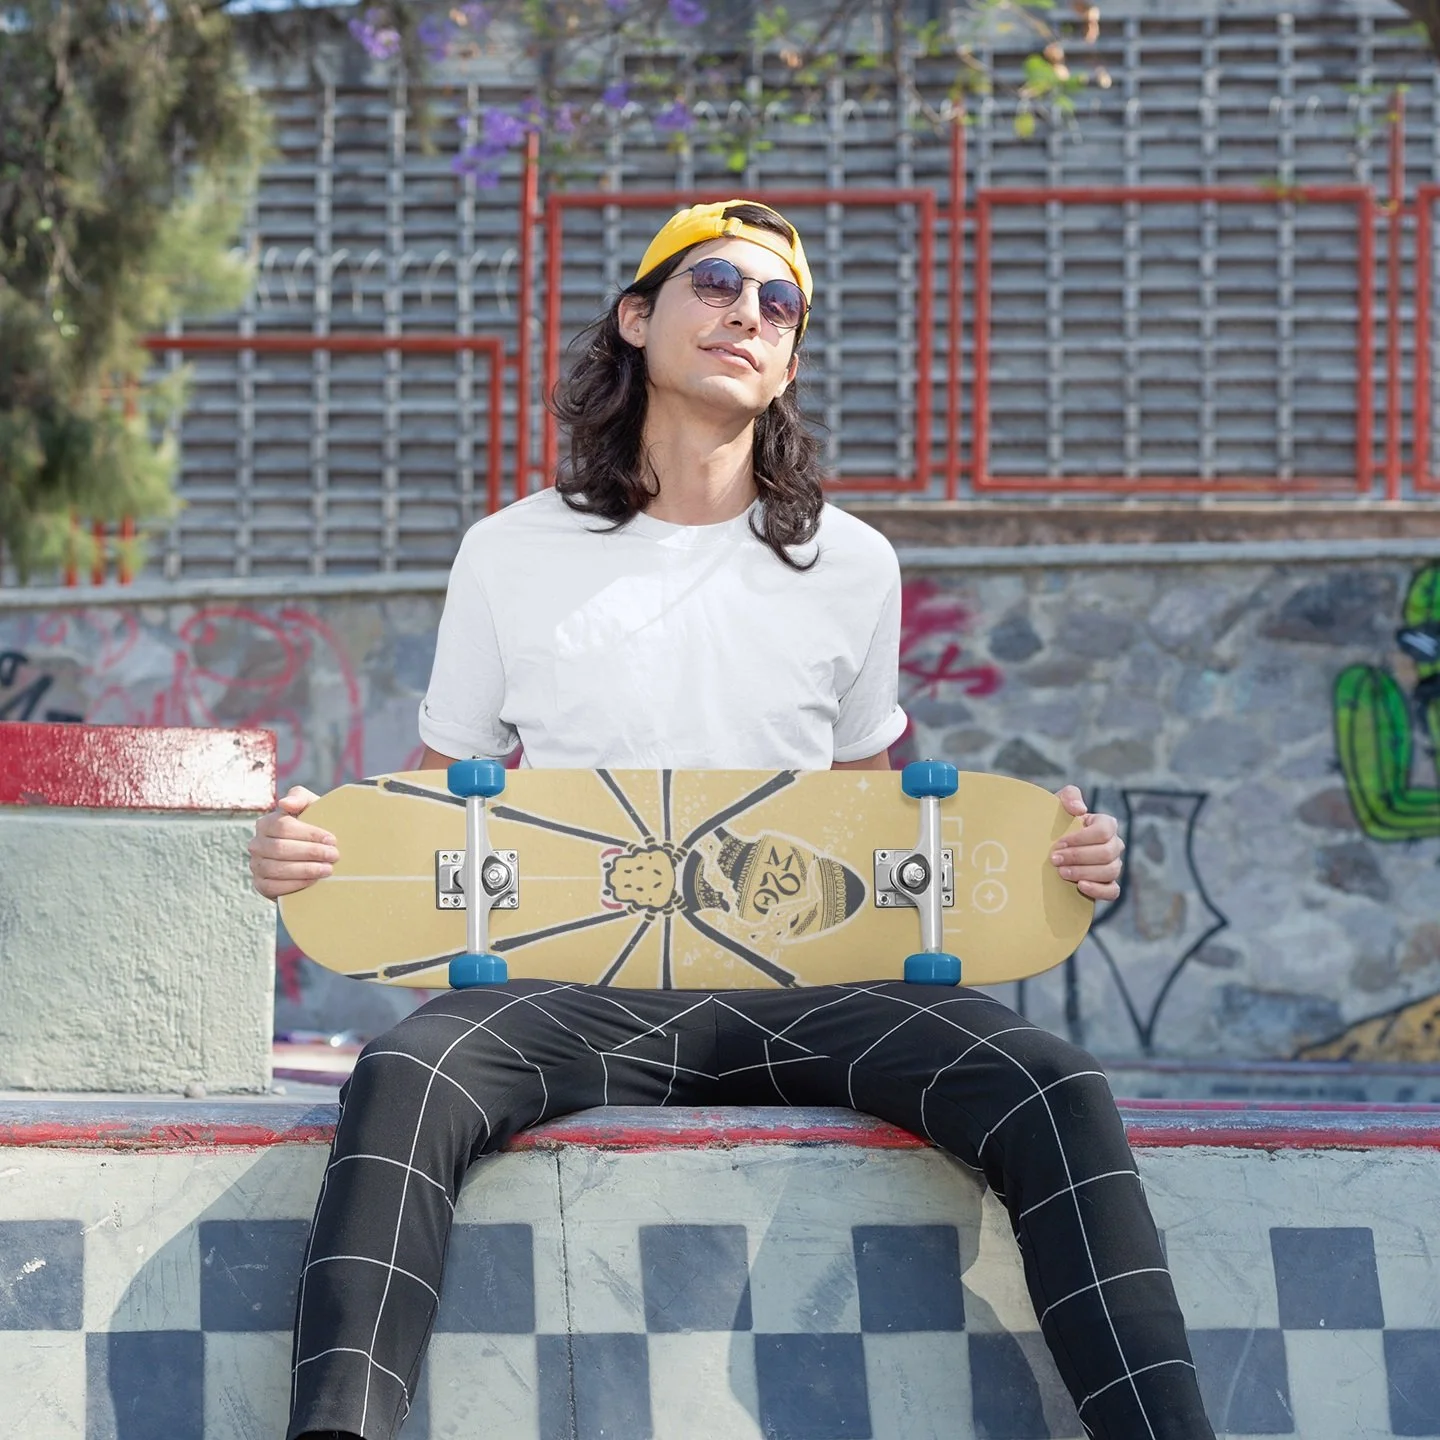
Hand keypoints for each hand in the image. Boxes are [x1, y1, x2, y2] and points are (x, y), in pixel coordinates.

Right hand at [248, 786, 335, 899]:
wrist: (312, 856)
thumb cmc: (312, 828)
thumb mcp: (310, 807)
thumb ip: (299, 797)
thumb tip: (284, 803)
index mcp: (266, 823)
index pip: (283, 827)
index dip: (309, 834)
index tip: (331, 839)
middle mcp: (257, 844)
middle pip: (280, 849)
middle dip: (311, 853)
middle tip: (334, 856)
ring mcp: (256, 865)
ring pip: (276, 869)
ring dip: (305, 870)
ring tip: (327, 870)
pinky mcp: (260, 884)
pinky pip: (271, 887)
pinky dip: (293, 884)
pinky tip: (312, 881)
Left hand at [1050, 785, 1124, 901]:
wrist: (1044, 848)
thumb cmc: (1053, 823)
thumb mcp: (1057, 804)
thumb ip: (1069, 796)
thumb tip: (1080, 809)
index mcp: (1105, 825)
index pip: (1105, 830)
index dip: (1082, 838)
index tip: (1059, 843)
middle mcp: (1113, 845)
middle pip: (1107, 852)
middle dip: (1078, 857)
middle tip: (1054, 859)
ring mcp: (1112, 866)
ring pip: (1110, 871)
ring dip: (1083, 872)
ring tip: (1061, 872)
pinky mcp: (1107, 885)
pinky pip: (1112, 890)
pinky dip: (1098, 889)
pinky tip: (1080, 886)